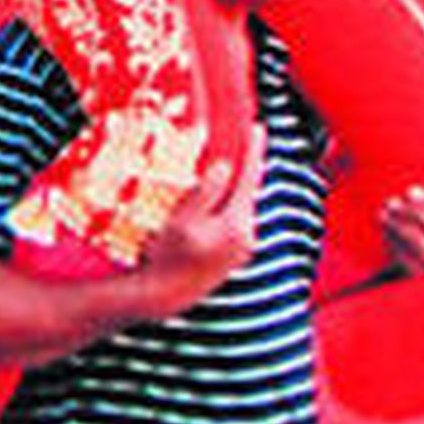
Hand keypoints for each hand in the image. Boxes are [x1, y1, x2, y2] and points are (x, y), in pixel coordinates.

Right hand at [131, 127, 264, 317]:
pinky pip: (238, 220)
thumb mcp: (183, 219)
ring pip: (244, 206)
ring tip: (237, 163)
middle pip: (250, 191)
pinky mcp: (234, 258)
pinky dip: (233, 204)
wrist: (164, 296)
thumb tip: (225, 167)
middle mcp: (247, 237)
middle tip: (250, 140)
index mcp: (237, 224)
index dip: (254, 151)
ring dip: (240, 186)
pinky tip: (225, 197)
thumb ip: (206, 191)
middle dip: (249, 166)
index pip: (249, 178)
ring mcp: (243, 250)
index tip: (258, 127)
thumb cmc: (168, 256)